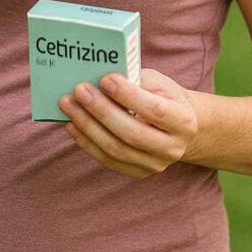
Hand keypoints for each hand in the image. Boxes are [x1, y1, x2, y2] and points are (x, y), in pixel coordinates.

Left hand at [57, 68, 199, 179]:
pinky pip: (108, 161)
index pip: (155, 110)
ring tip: (69, 105)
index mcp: (183, 121)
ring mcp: (155, 164)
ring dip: (87, 126)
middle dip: (101, 110)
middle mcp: (172, 148)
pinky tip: (72, 125)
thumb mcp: (159, 83)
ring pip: (116, 149)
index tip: (104, 78)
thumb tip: (100, 77)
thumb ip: (136, 80)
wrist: (178, 127)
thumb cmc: (164, 97)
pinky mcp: (138, 173)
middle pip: (131, 133)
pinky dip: (86, 142)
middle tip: (79, 91)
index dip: (128, 95)